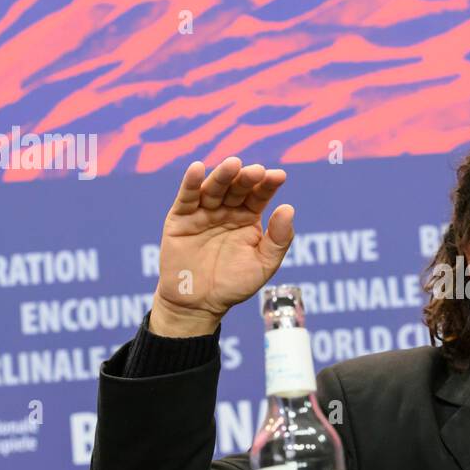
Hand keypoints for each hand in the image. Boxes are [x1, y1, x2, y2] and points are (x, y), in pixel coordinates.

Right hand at [150, 157, 293, 336]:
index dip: (268, 184)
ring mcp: (203, 212)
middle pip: (236, 188)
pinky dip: (190, 183)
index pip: (259, 195)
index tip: (279, 176)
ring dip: (222, 175)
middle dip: (246, 178)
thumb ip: (279, 239)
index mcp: (248, 217)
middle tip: (255, 171)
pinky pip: (186, 198)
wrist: (200, 304)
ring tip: (232, 165)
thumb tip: (289, 208)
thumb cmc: (234, 284)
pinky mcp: (180, 219)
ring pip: (213, 189)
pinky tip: (197, 169)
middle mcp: (226, 210)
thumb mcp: (264, 265)